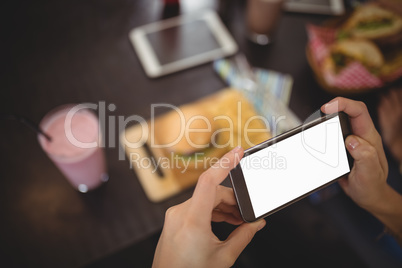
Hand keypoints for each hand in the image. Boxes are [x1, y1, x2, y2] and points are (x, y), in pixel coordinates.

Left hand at [152, 147, 265, 267]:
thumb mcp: (224, 258)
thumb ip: (243, 236)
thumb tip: (256, 224)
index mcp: (192, 221)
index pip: (209, 181)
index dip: (225, 163)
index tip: (238, 152)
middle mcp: (180, 214)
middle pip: (212, 193)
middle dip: (233, 201)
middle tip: (246, 216)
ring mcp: (175, 216)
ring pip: (205, 200)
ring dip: (223, 207)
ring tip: (236, 222)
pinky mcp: (174, 220)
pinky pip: (196, 207)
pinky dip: (212, 211)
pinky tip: (223, 222)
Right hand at [322, 98, 401, 244]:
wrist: (368, 196)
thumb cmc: (372, 186)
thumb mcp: (370, 174)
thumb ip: (364, 156)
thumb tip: (352, 140)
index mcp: (369, 137)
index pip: (358, 111)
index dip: (343, 104)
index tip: (327, 108)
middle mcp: (360, 135)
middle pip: (347, 111)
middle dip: (332, 108)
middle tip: (318, 115)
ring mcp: (350, 141)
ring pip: (337, 123)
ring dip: (325, 122)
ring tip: (314, 127)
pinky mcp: (341, 147)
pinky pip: (331, 135)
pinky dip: (321, 134)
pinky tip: (315, 140)